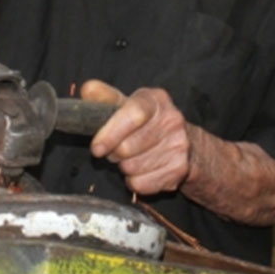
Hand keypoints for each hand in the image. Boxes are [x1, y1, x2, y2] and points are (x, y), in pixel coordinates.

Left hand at [84, 79, 190, 193]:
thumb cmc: (147, 122)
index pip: (133, 114)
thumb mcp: (127, 104)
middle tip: (115, 150)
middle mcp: (172, 120)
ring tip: (131, 158)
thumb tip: (87, 89)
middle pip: (127, 148)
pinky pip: (141, 184)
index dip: (110, 134)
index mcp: (156, 100)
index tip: (96, 148)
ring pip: (132, 168)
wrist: (187, 144)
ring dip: (124, 167)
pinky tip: (142, 170)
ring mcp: (179, 146)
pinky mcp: (180, 170)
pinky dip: (134, 181)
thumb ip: (105, 97)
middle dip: (113, 153)